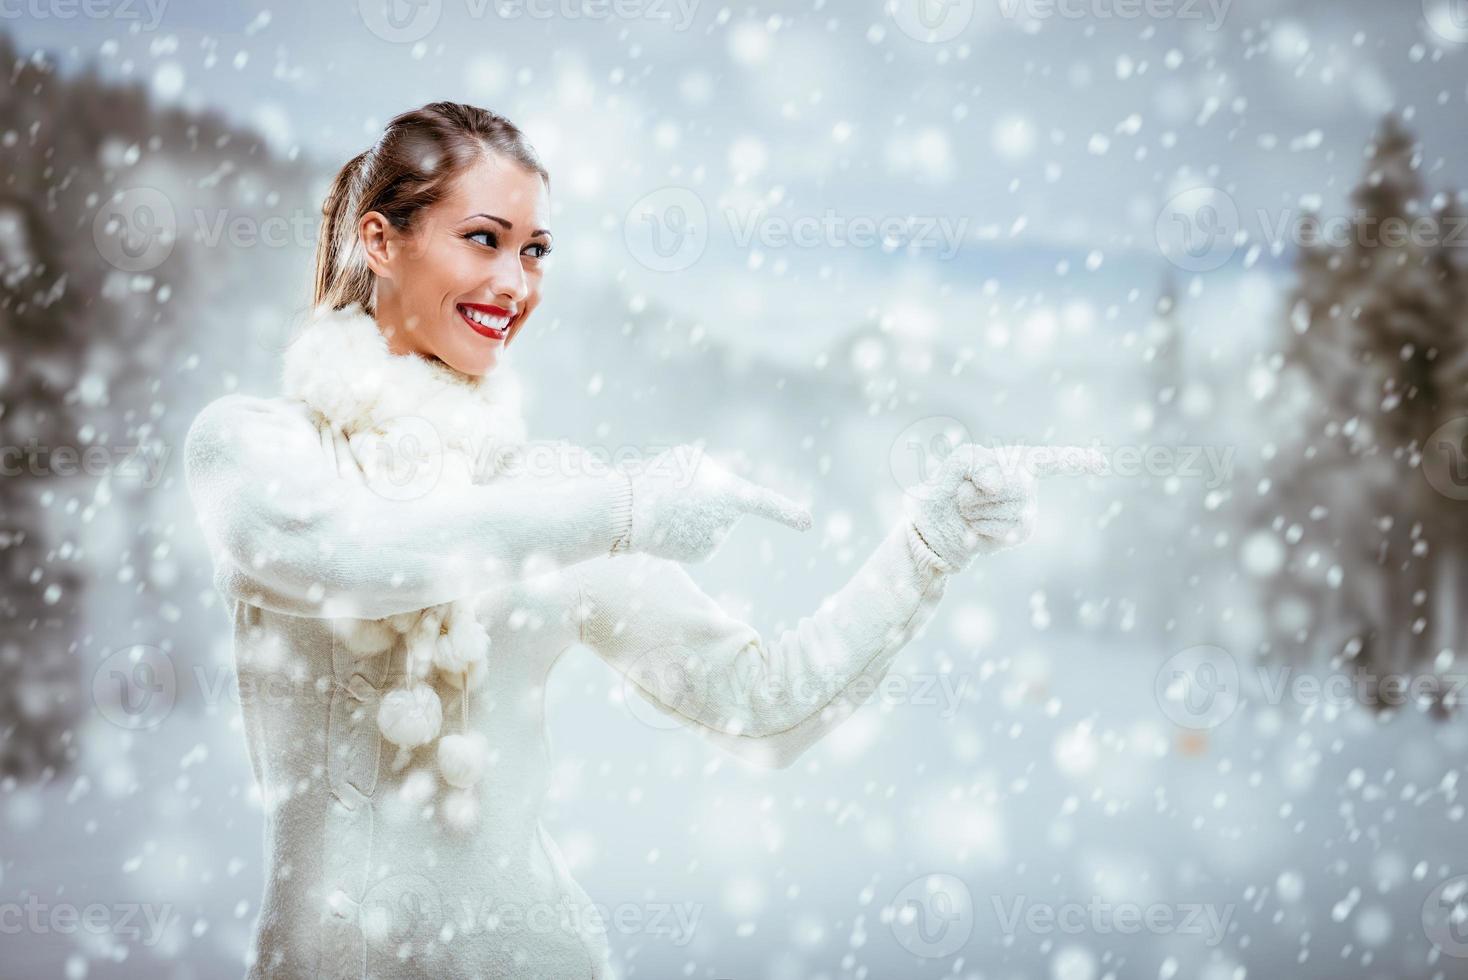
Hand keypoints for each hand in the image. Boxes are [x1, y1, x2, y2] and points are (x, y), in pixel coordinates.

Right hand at [621, 445, 811, 562]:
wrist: (631, 512)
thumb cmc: (661, 477)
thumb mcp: (690, 460)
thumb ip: (714, 477)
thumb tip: (721, 499)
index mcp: (732, 496)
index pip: (765, 503)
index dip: (787, 512)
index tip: (808, 524)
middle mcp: (727, 525)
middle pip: (722, 507)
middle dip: (705, 498)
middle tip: (677, 488)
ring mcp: (713, 544)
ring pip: (707, 523)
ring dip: (689, 513)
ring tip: (666, 506)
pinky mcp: (697, 557)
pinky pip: (695, 537)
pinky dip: (681, 530)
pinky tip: (665, 525)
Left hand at [906, 444, 1104, 570]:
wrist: (934, 527)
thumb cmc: (948, 487)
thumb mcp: (957, 463)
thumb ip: (977, 462)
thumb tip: (999, 484)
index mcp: (1018, 461)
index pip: (1053, 459)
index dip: (1078, 460)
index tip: (1104, 462)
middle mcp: (1028, 486)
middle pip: (1018, 485)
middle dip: (982, 490)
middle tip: (964, 495)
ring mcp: (1026, 512)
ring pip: (1008, 509)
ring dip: (976, 510)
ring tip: (967, 512)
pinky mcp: (1019, 535)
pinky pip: (1004, 530)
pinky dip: (980, 529)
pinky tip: (970, 531)